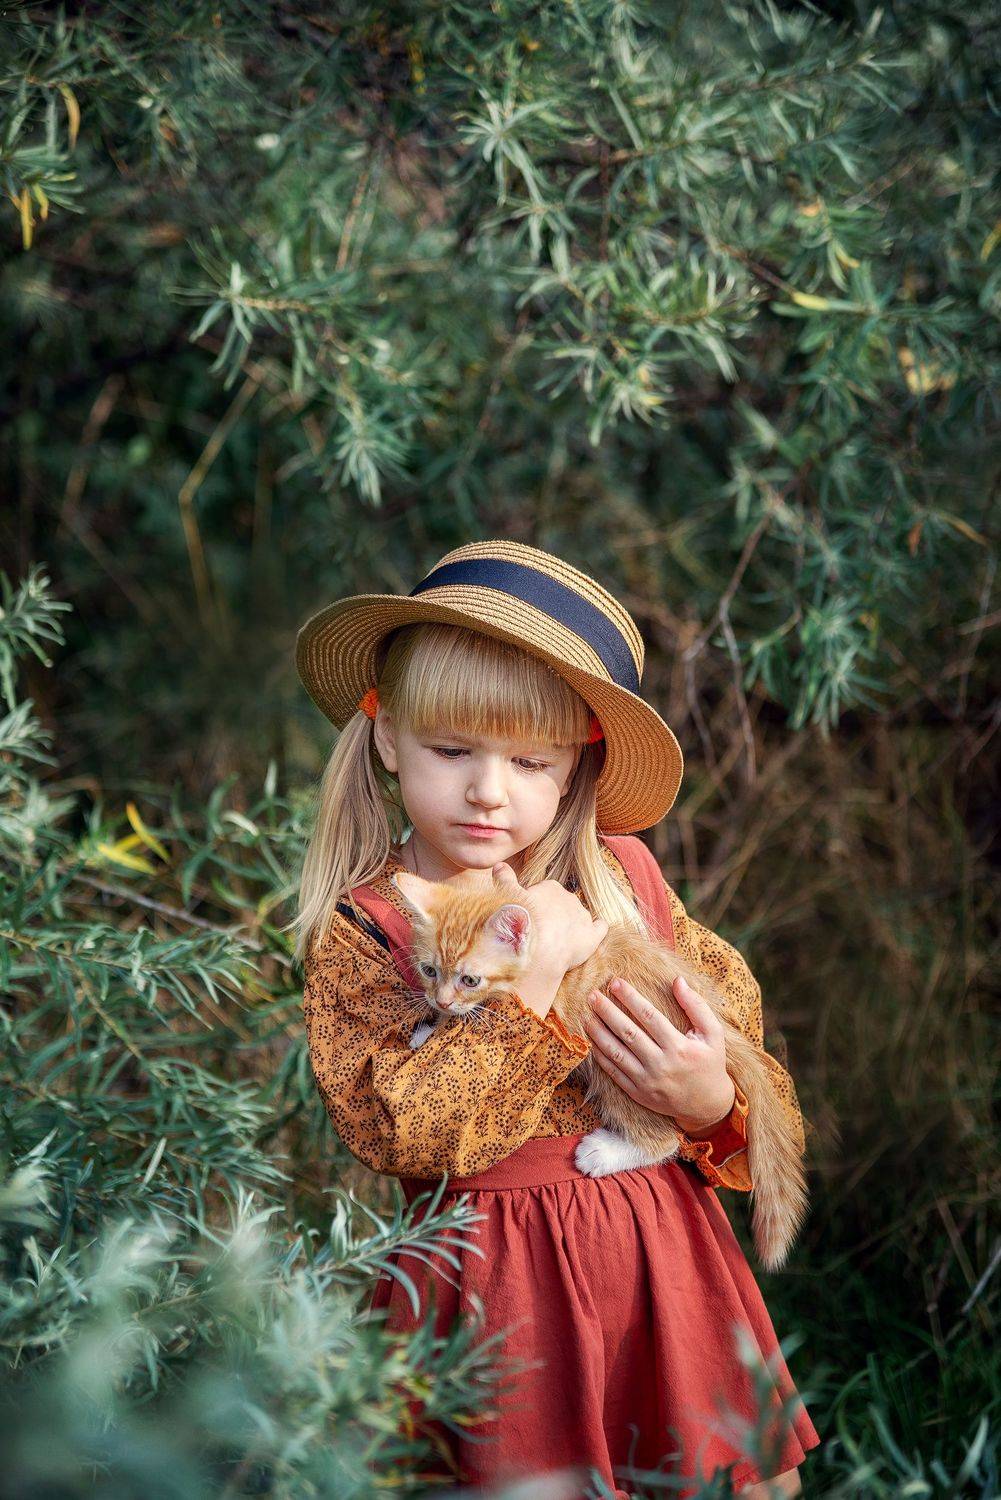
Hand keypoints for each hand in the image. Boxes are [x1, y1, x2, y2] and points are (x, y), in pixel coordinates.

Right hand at [491, 862, 608, 972]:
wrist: (537, 951)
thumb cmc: (520, 922)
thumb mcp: (507, 896)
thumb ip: (504, 878)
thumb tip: (499, 864)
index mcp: (551, 887)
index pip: (544, 893)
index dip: (535, 905)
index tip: (528, 917)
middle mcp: (570, 898)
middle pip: (561, 905)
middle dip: (553, 916)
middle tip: (540, 931)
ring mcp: (583, 916)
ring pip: (578, 916)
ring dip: (571, 925)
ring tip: (557, 941)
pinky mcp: (592, 935)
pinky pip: (599, 928)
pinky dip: (596, 929)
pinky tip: (591, 935)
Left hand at [584, 973, 735, 1130]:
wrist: (707, 1105)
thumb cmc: (710, 1063)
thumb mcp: (713, 1034)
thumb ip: (696, 1006)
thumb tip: (678, 981)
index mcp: (679, 1047)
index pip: (649, 1016)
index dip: (630, 997)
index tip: (615, 982)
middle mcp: (661, 1064)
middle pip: (628, 1033)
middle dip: (608, 1012)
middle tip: (593, 995)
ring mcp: (647, 1081)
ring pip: (617, 1054)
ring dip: (599, 1034)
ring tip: (586, 1016)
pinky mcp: (638, 1093)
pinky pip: (614, 1073)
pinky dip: (601, 1057)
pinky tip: (591, 1042)